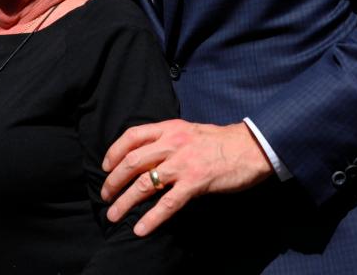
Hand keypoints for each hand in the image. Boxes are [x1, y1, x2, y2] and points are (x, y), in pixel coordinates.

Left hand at [101, 120, 272, 235]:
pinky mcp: (195, 182)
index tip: (106, 166)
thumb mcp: (189, 131)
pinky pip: (168, 203)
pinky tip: (140, 228)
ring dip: (125, 201)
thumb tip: (147, 155)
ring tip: (114, 215)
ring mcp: (183, 163)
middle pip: (132, 161)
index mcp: (170, 128)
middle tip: (105, 195)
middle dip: (113, 181)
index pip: (132, 136)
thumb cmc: (221, 141)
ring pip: (144, 183)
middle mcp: (172, 143)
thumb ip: (168, 139)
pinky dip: (151, 218)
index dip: (114, 151)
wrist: (251, 147)